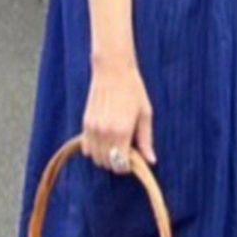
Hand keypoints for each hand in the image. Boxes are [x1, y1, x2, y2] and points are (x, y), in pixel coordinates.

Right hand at [82, 56, 157, 171]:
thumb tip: (151, 161)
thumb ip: (146, 140)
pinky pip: (86, 148)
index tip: (135, 158)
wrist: (113, 70)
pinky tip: (105, 140)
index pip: (121, 164)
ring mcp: (93, 129)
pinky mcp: (85, 123)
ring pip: (95, 158)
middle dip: (118, 162)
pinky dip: (95, 150)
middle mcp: (105, 133)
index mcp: (122, 132)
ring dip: (106, 157)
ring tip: (116, 145)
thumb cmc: (134, 90)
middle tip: (127, 151)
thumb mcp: (145, 115)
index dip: (128, 166)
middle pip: (107, 164)